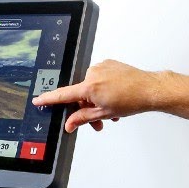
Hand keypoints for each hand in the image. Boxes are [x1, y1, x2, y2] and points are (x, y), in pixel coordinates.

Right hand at [31, 59, 167, 132]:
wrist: (150, 88)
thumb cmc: (133, 100)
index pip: (63, 95)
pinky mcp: (109, 64)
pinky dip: (103, 90)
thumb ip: (83, 118)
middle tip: (98, 122)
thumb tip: (70, 124)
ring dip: (97, 101)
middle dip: (87, 109)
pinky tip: (114, 98)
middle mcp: (93, 73)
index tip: (38, 100)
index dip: (49, 99)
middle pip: (80, 94)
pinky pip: (99, 79)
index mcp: (90, 87)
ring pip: (91, 88)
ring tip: (111, 113)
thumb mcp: (105, 113)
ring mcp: (102, 67)